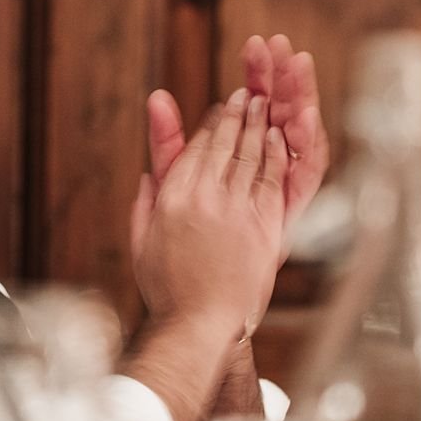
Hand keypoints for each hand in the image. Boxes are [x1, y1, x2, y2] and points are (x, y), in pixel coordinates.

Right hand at [130, 88, 287, 337]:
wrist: (197, 325)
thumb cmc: (167, 291)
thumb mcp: (141, 243)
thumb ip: (144, 204)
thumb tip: (148, 177)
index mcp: (171, 198)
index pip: (195, 149)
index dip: (210, 126)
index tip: (220, 111)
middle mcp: (203, 196)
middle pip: (224, 144)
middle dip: (237, 114)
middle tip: (247, 95)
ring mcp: (234, 209)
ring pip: (249, 154)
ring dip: (258, 125)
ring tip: (265, 104)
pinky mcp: (262, 226)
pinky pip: (271, 179)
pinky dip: (276, 154)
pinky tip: (279, 137)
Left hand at [146, 34, 328, 262]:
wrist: (199, 311)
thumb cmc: (182, 252)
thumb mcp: (172, 186)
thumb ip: (167, 142)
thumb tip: (155, 96)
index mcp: (240, 162)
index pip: (253, 106)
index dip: (258, 73)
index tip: (257, 42)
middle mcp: (265, 174)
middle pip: (279, 112)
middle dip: (279, 77)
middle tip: (280, 42)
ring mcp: (281, 192)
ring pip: (298, 135)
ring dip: (301, 98)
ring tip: (299, 62)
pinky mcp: (292, 213)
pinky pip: (307, 173)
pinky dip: (309, 143)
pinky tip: (306, 114)